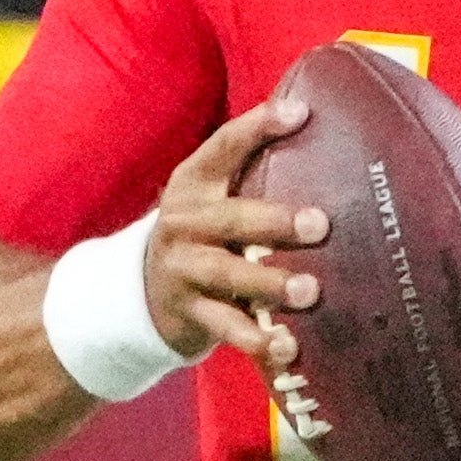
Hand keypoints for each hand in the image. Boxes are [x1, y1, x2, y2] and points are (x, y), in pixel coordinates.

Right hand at [141, 90, 327, 368]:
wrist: (140, 291)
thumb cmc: (203, 234)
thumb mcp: (213, 194)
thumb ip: (252, 165)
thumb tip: (315, 116)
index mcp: (193, 182)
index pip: (225, 146)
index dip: (259, 127)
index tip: (300, 114)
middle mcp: (184, 222)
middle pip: (229, 219)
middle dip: (274, 221)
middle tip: (320, 224)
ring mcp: (184, 269)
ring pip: (227, 275)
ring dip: (269, 283)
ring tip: (309, 291)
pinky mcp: (190, 313)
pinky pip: (226, 327)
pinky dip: (257, 340)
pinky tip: (288, 346)